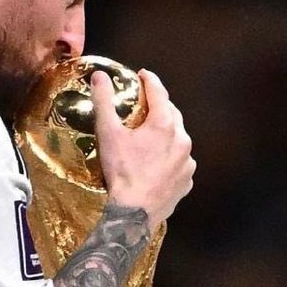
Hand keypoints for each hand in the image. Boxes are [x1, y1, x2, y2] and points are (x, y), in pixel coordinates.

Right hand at [91, 68, 194, 228]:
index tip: (143, 74)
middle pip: (172, 114)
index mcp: (164, 125)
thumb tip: (99, 75)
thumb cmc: (121, 171)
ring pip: (178, 139)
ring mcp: (187, 162)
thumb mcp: (108, 133)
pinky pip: (180, 162)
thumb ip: (104, 102)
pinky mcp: (187, 181)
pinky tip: (157, 163)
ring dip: (166, 133)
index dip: (150, 81)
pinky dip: (170, 157)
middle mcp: (182, 140)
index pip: (160, 93)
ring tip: (149, 137)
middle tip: (145, 105)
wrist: (134, 212)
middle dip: (159, 106)